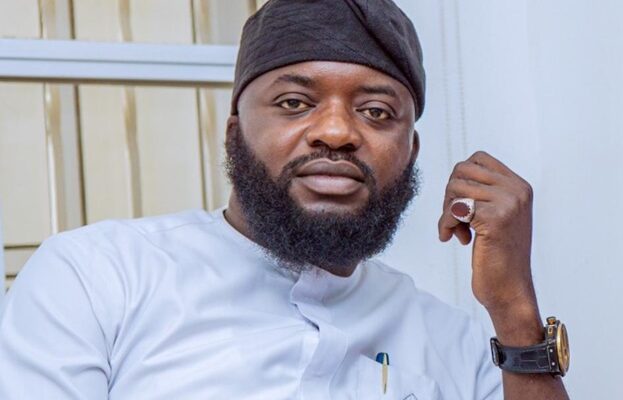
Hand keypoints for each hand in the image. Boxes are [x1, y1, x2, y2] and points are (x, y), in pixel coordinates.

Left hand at [438, 151, 536, 313]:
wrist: (510, 289)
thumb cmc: (497, 255)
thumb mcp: (497, 215)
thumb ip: (484, 192)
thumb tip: (457, 172)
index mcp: (519, 186)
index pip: (478, 158)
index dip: (460, 179)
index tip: (461, 203)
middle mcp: (517, 190)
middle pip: (462, 170)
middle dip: (450, 194)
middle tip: (455, 219)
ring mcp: (508, 203)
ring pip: (455, 188)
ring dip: (447, 211)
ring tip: (457, 231)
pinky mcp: (494, 219)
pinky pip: (453, 209)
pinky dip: (445, 224)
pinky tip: (453, 239)